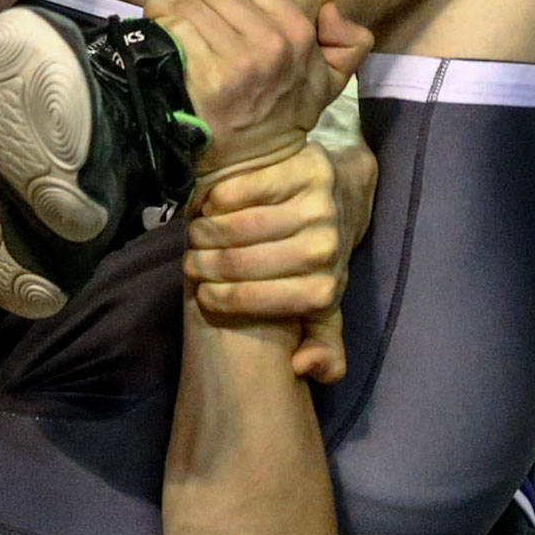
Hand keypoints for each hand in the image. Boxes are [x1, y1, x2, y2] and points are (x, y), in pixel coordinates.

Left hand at [144, 0, 372, 182]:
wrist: (247, 167)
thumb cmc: (279, 117)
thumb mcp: (328, 84)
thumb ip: (347, 45)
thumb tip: (330, 10)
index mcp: (298, 35)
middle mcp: (270, 45)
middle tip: (181, 10)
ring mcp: (237, 63)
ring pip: (186, 2)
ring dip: (167, 7)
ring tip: (166, 22)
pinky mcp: (204, 79)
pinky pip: (172, 28)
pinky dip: (159, 27)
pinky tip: (160, 39)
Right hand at [185, 139, 377, 383]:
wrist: (342, 195)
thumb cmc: (317, 259)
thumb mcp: (324, 309)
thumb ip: (321, 348)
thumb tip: (300, 366)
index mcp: (324, 290)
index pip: (251, 300)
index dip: (216, 297)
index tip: (202, 293)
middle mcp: (325, 249)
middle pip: (239, 261)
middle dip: (203, 263)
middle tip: (192, 261)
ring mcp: (318, 206)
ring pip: (237, 225)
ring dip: (204, 232)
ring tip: (196, 236)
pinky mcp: (306, 168)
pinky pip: (243, 189)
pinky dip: (217, 199)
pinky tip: (212, 207)